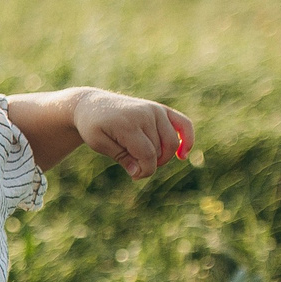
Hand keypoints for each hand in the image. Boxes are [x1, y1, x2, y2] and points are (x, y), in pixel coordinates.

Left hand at [76, 90, 194, 179]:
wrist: (92, 104)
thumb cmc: (93, 126)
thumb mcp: (99, 144)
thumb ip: (121, 158)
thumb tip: (139, 173)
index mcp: (127, 124)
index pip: (147, 155)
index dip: (145, 170)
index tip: (134, 176)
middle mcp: (145, 115)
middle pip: (160, 151)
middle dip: (150, 163)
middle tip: (134, 166)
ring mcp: (155, 110)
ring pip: (171, 142)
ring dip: (163, 156)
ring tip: (145, 158)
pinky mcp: (161, 108)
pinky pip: (184, 124)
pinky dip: (188, 139)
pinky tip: (183, 154)